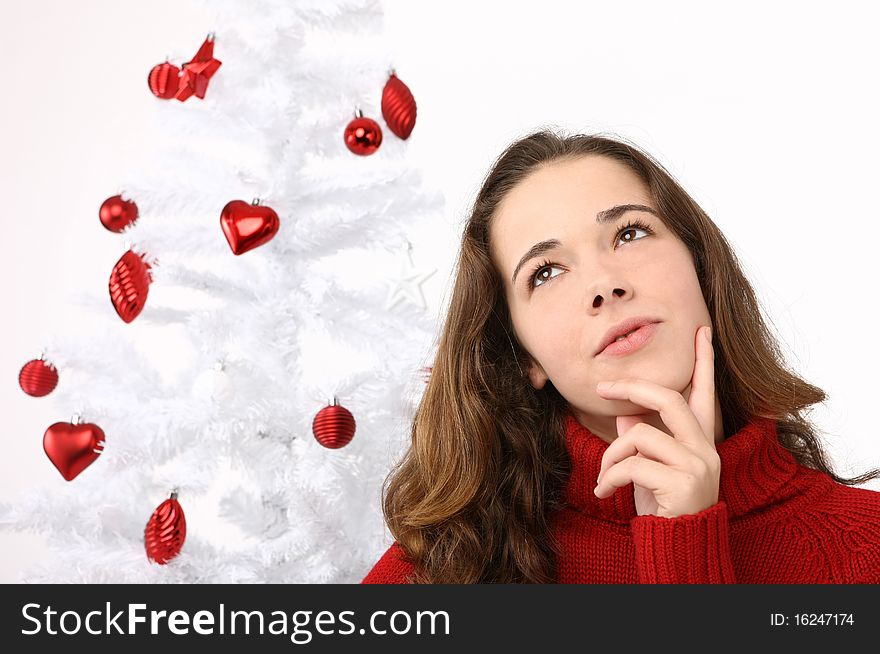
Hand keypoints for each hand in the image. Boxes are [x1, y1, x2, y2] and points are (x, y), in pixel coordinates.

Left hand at [593, 325, 719, 517]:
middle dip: (630, 389)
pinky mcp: (684, 483)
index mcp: (701, 442)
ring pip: (640, 435)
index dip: (703, 362)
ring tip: (604, 479)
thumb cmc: (664, 508)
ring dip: (611, 456)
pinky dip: (610, 477)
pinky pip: (632, 464)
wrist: (680, 549)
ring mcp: (698, 465)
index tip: (702, 331)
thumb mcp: (649, 470)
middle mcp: (706, 449)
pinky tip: (605, 492)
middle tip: (602, 386)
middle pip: (668, 398)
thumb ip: (644, 439)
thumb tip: (626, 415)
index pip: (704, 394)